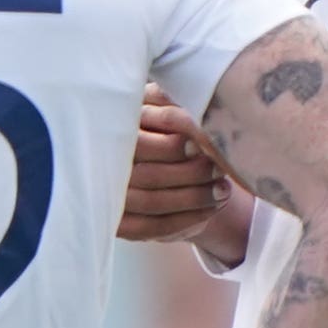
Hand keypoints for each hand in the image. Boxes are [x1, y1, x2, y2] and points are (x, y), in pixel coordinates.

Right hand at [119, 87, 231, 243]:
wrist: (150, 161)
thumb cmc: (158, 124)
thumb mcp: (160, 103)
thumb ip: (166, 98)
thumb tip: (183, 104)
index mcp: (109, 133)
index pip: (139, 145)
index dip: (171, 147)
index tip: (201, 145)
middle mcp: (103, 168)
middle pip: (147, 177)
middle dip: (190, 174)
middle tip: (219, 168)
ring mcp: (111, 200)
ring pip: (153, 204)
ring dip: (194, 198)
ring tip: (224, 189)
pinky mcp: (122, 225)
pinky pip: (154, 228)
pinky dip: (188, 220)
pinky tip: (212, 209)